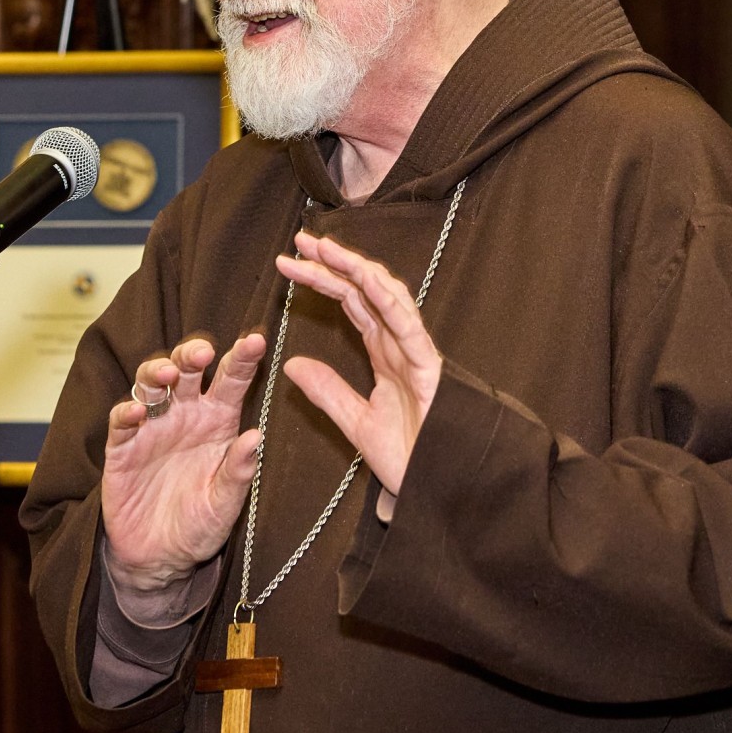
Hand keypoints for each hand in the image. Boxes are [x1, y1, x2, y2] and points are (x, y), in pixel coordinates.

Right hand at [102, 334, 267, 595]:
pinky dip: (126, 412)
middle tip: (203, 352)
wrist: (160, 559)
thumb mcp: (226, 504)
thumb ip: (238, 472)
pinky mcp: (121, 448)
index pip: (232, 380)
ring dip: (156, 372)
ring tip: (167, 373)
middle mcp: (184, 416)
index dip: (243, 358)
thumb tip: (258, 437)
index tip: (256, 340)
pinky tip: (136, 411)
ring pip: (150, 384)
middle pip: (186, 370)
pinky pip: (121, 422)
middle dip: (192, 354)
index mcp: (218, 422)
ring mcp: (151, 429)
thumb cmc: (200, 525)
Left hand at [276, 233, 442, 513]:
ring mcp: (415, 353)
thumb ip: (328, 392)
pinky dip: (387, 298)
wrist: (443, 491)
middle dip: (333, 263)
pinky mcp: (429, 366)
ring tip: (323, 248)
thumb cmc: (411, 459)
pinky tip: (364, 277)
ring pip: (386, 297)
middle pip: (364, 292)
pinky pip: (407, 324)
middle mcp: (400, 346)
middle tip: (299, 241)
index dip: (322, 280)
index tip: (288, 264)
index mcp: (385, 355)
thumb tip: (292, 363)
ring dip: (354, 268)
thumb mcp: (356, 423)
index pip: (350, 304)